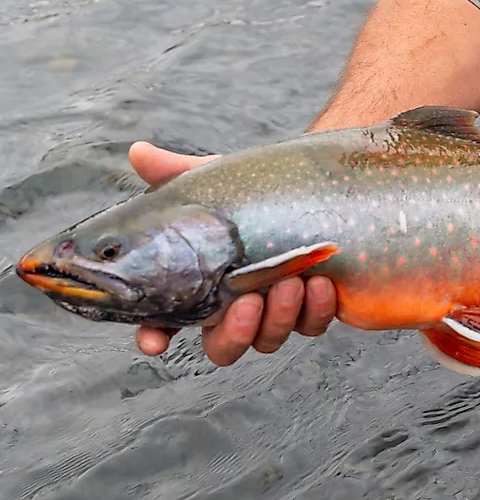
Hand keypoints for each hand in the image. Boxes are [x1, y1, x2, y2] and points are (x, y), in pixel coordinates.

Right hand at [127, 142, 337, 365]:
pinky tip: (321, 282)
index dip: (155, 335)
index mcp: (200, 285)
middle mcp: (234, 308)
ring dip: (280, 317)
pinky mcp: (312, 311)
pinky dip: (317, 309)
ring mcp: (274, 314)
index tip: (155, 340)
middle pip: (223, 346)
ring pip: (269, 339)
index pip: (167, 322)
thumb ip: (175, 172)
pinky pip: (312, 324)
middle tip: (248, 302)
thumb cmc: (251, 193)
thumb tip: (138, 152)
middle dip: (235, 332)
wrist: (312, 187)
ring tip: (291, 281)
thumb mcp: (214, 182)